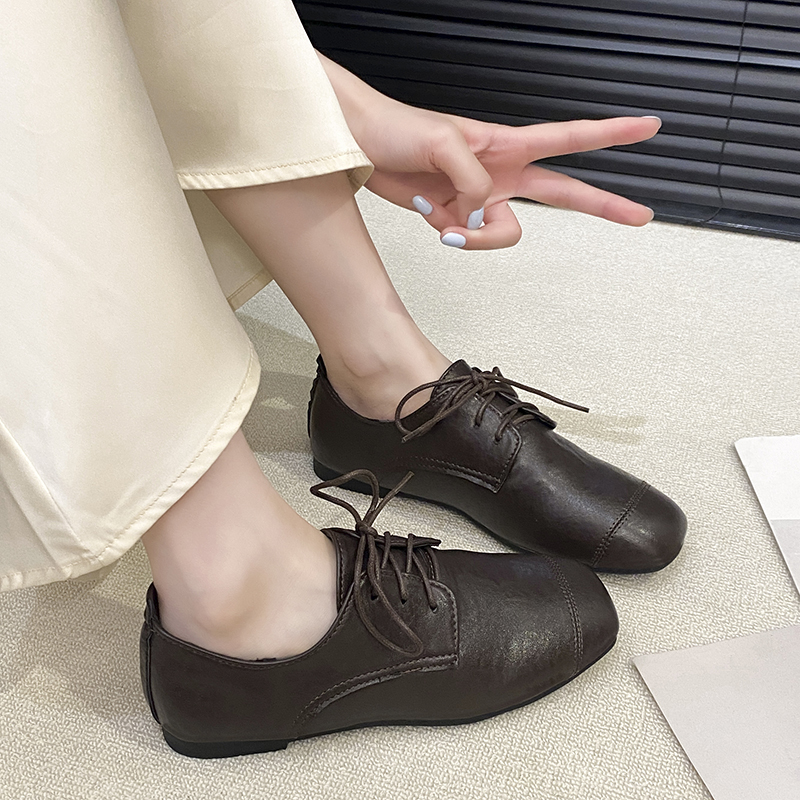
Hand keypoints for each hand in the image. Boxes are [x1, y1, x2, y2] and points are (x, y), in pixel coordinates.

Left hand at [319, 53, 660, 249]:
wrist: (361, 147)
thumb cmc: (399, 128)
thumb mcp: (443, 144)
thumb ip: (473, 181)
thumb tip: (482, 215)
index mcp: (507, 145)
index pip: (569, 139)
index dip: (610, 135)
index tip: (649, 127)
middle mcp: (502, 173)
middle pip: (563, 194)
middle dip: (602, 204)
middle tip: (640, 216)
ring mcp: (480, 198)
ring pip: (503, 234)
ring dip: (475, 234)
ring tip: (442, 209)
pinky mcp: (456, 216)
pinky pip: (468, 239)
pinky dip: (449, 234)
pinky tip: (427, 211)